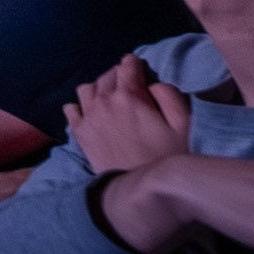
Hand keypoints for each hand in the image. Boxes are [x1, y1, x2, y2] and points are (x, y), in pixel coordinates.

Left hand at [64, 54, 190, 173]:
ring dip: (99, 87)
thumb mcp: (182, 123)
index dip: (135, 64)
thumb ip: (168, 94)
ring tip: (110, 97)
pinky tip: (90, 112)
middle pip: (107, 75)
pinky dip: (80, 106)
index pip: (128, 66)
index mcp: (129, 95)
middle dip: (119, 75)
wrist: (142, 189)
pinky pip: (71, 108)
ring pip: (87, 88)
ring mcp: (88, 116)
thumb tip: (152, 83)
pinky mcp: (79, 133)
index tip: (139, 68)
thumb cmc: (168, 156)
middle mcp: (104, 100)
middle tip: (129, 85)